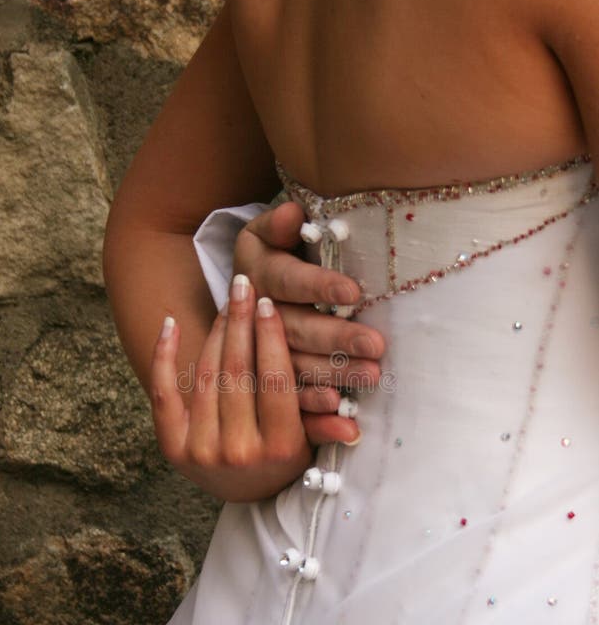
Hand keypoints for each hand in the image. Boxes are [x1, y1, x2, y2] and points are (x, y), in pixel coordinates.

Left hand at [149, 275, 313, 501]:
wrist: (241, 493)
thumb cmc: (282, 459)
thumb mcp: (308, 445)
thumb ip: (325, 427)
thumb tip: (355, 424)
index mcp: (278, 448)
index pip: (274, 381)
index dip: (270, 338)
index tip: (268, 303)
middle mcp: (238, 451)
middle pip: (238, 372)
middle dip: (241, 323)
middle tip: (243, 285)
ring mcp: (200, 450)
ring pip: (206, 375)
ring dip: (214, 332)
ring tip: (224, 302)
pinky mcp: (171, 447)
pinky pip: (163, 392)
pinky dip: (163, 355)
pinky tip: (171, 322)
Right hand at [233, 201, 385, 444]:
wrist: (250, 290)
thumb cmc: (276, 253)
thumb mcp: (267, 235)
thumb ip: (278, 225)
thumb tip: (293, 214)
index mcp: (255, 276)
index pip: (285, 280)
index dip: (316, 286)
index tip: (352, 291)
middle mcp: (254, 318)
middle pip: (294, 330)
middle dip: (334, 339)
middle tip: (375, 345)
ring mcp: (259, 354)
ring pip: (294, 368)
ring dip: (332, 374)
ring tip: (370, 375)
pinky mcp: (269, 382)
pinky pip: (289, 401)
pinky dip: (312, 411)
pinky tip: (338, 411)